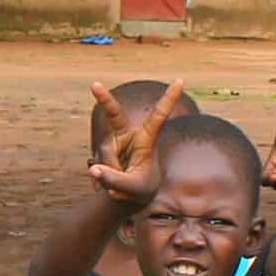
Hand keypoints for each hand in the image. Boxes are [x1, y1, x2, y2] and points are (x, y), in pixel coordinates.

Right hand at [87, 74, 185, 207]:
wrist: (131, 195)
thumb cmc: (141, 189)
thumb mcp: (132, 188)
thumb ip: (114, 179)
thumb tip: (93, 168)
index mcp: (148, 139)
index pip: (159, 116)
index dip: (169, 98)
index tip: (181, 81)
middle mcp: (129, 135)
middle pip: (114, 114)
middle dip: (104, 99)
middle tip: (95, 84)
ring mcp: (114, 142)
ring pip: (104, 154)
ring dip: (109, 174)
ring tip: (119, 187)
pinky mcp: (103, 151)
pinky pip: (97, 164)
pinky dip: (101, 177)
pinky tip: (107, 184)